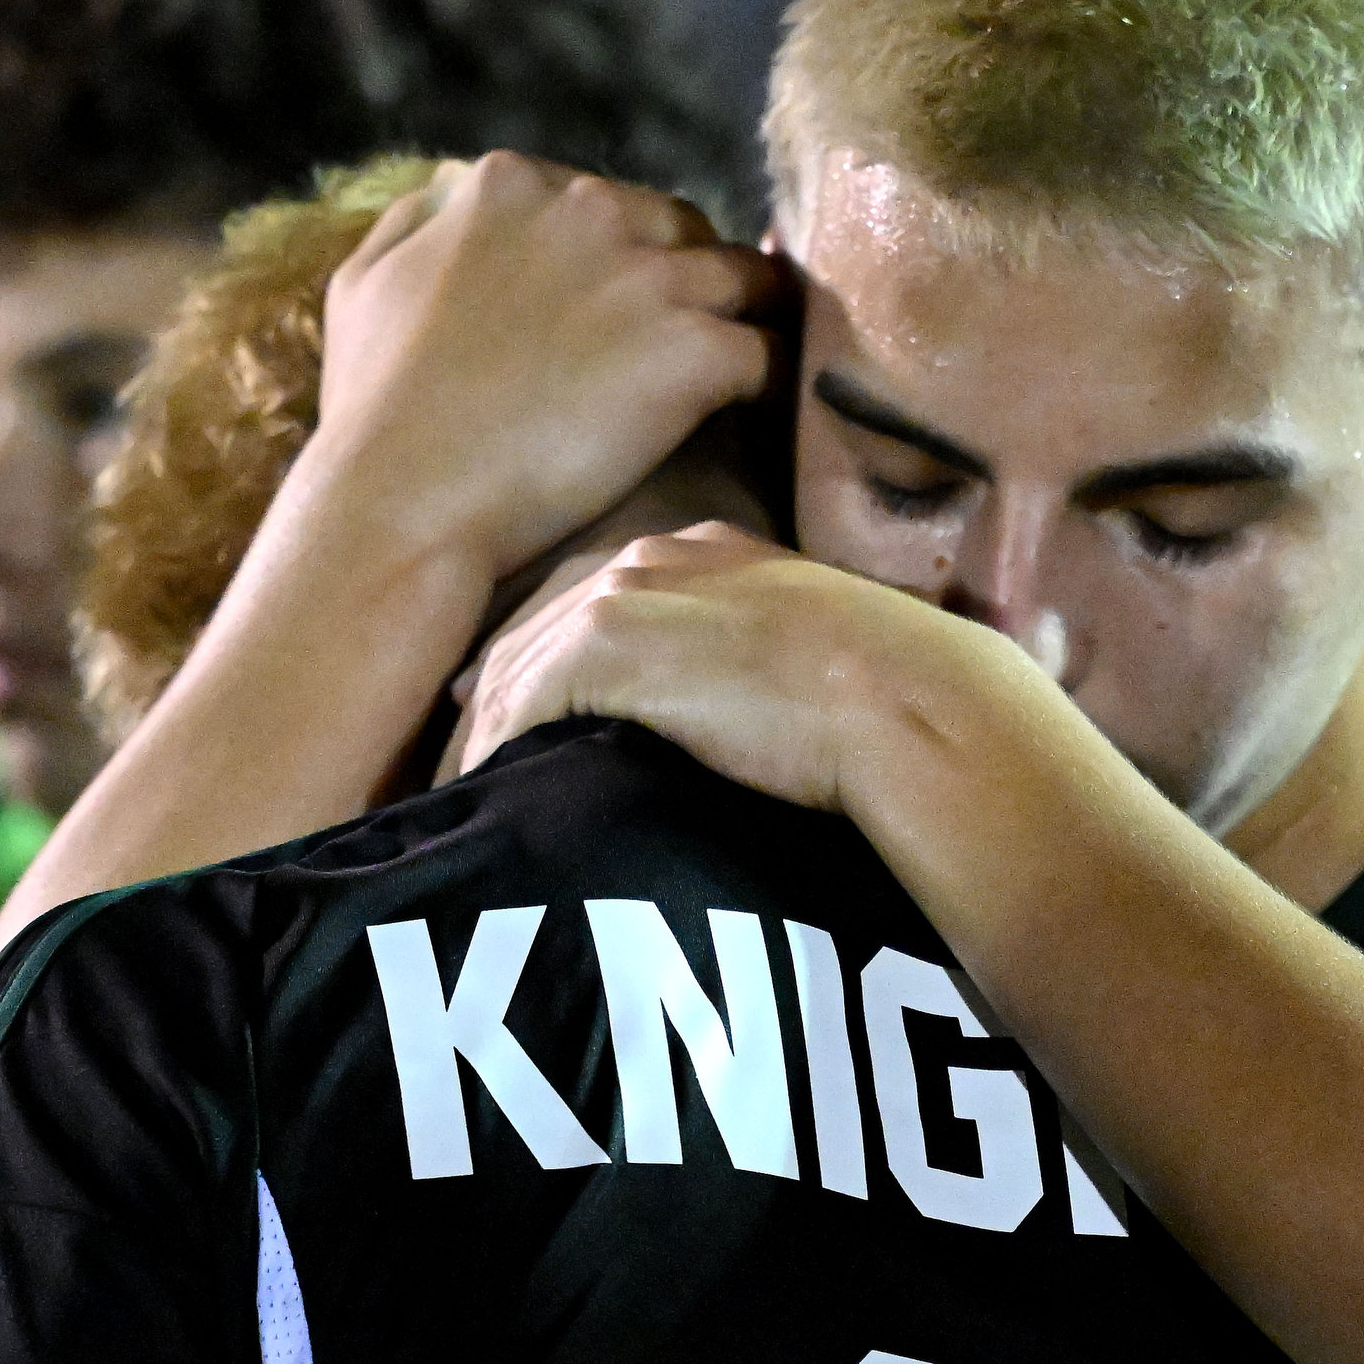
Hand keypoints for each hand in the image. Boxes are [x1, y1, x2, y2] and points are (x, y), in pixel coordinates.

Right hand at [303, 154, 779, 589]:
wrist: (406, 504)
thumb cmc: (373, 412)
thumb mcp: (363, 284)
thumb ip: (418, 218)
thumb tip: (456, 187)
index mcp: (509, 187)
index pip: (602, 202)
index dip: (620, 258)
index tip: (621, 312)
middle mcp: (588, 211)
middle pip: (682, 230)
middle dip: (688, 281)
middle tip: (684, 348)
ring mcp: (649, 280)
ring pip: (745, 278)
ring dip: (747, 322)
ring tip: (746, 374)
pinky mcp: (695, 352)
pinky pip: (771, 353)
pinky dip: (774, 384)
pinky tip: (761, 418)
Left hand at [455, 523, 1018, 816]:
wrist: (905, 700)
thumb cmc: (892, 705)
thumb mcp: (813, 671)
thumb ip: (756, 680)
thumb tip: (740, 743)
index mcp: (701, 557)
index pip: (588, 606)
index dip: (539, 666)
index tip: (505, 723)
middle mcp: (651, 561)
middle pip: (533, 632)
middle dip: (489, 702)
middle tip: (459, 774)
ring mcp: (625, 597)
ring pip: (512, 670)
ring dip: (478, 740)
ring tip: (458, 807)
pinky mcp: (608, 645)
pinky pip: (515, 705)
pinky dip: (490, 755)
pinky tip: (479, 804)